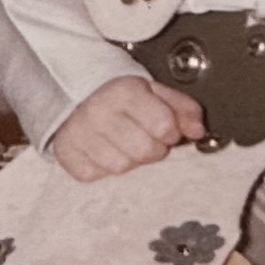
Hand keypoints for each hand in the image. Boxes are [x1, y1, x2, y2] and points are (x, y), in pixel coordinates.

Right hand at [48, 77, 207, 181]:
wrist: (69, 91)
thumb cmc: (117, 94)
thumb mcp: (152, 90)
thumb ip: (182, 107)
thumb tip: (199, 130)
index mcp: (124, 91)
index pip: (164, 127)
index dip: (170, 131)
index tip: (163, 126)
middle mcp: (99, 111)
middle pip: (145, 152)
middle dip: (151, 148)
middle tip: (142, 135)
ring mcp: (79, 133)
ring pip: (120, 167)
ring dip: (127, 159)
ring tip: (121, 142)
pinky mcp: (65, 153)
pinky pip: (94, 175)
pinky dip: (101, 167)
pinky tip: (101, 149)